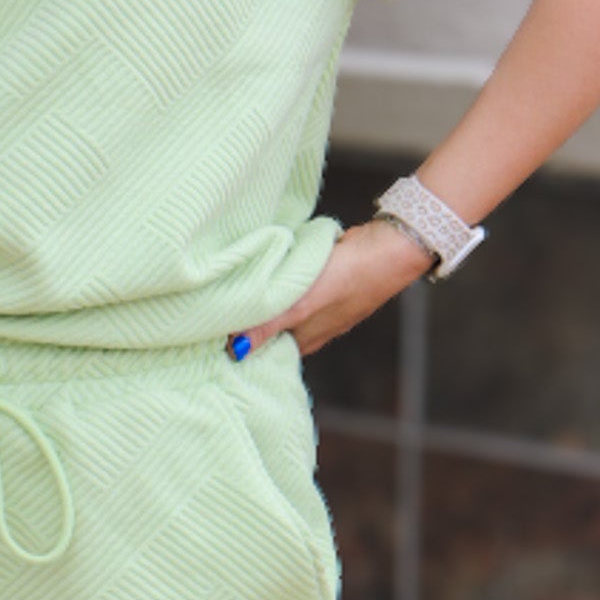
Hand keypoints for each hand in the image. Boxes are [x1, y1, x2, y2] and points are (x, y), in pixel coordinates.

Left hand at [228, 218, 434, 357]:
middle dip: (246, 318)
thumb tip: (236, 350)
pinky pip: (290, 282)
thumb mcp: (303, 303)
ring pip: (280, 304)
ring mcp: (317, 302)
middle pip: (270, 327)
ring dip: (261, 295)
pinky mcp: (321, 278)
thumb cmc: (349, 279)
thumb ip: (270, 325)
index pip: (265, 351)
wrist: (388, 248)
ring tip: (230, 284)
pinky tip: (262, 264)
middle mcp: (310, 325)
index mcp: (305, 340)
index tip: (211, 334)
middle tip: (212, 305)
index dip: (241, 344)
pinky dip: (277, 277)